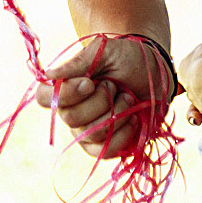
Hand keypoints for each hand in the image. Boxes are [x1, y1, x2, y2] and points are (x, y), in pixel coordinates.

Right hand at [38, 33, 173, 158]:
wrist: (157, 74)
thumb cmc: (128, 58)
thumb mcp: (106, 51)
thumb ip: (79, 62)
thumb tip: (49, 75)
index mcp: (66, 86)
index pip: (44, 98)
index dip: (65, 94)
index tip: (89, 83)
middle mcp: (71, 110)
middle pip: (70, 118)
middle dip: (100, 101)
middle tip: (114, 86)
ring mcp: (87, 131)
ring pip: (91, 134)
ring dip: (117, 113)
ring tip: (128, 97)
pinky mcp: (105, 146)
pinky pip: (105, 151)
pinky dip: (123, 134)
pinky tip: (133, 118)